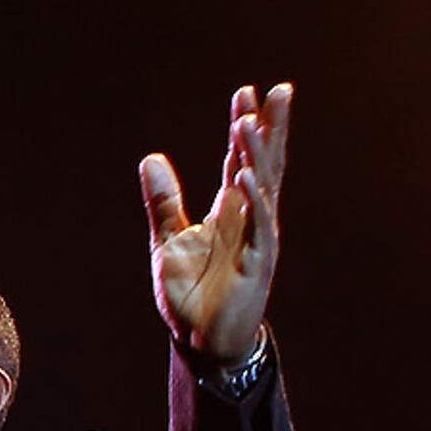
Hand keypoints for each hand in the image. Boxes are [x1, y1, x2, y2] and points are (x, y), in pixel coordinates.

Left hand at [141, 79, 291, 360]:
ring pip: (263, 189)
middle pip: (264, 164)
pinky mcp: (257, 264)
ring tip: (251, 122)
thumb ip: (164, 201)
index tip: (245, 92)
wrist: (200, 341)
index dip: (244, 127)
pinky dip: (254, 200)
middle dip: (269, 128)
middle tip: (278, 90)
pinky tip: (248, 175)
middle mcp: (249, 219)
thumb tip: (151, 159)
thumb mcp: (168, 240)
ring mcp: (257, 240)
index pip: (240, 159)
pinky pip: (259, 227)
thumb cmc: (191, 294)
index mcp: (231, 210)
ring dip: (257, 155)